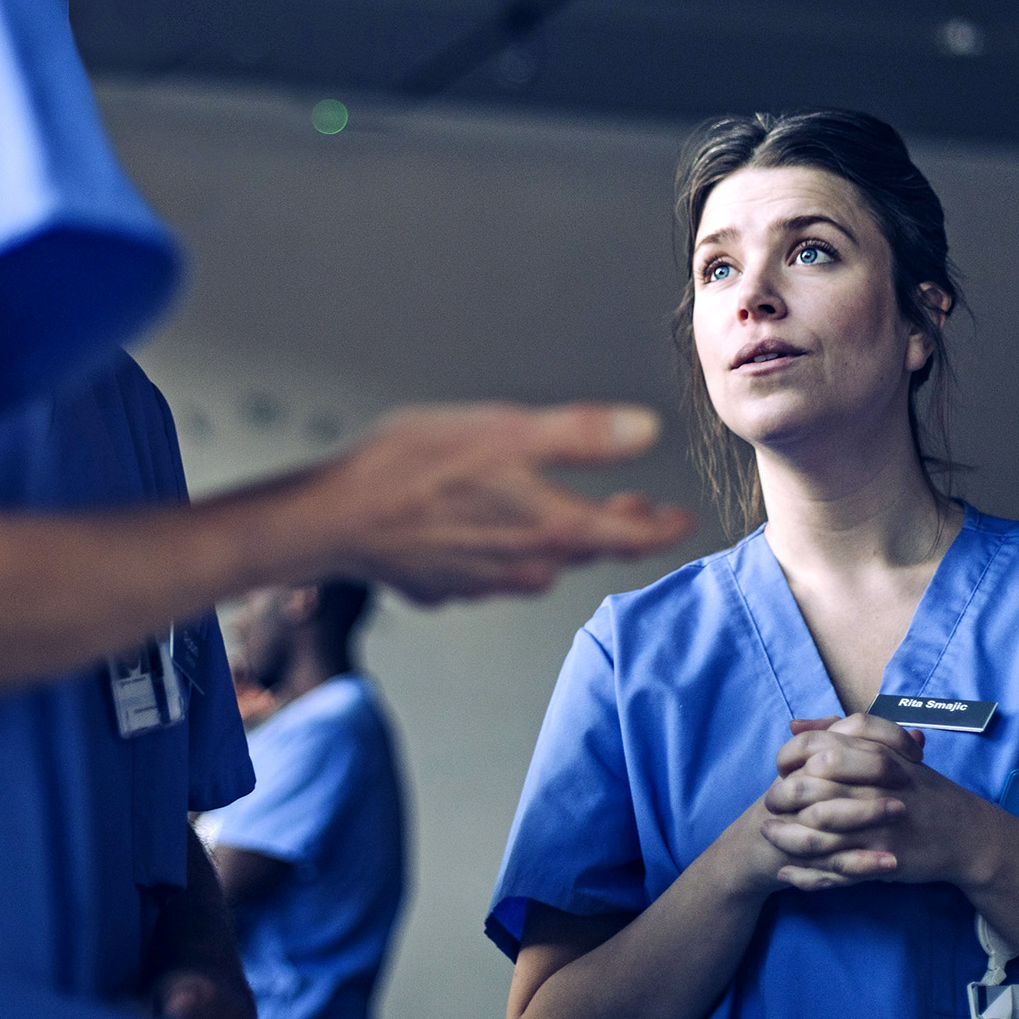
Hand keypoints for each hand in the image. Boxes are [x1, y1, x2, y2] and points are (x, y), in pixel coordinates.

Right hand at [309, 403, 694, 602]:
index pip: (631, 536)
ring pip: (542, 561)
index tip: (683, 519)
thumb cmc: (413, 468)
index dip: (663, 525)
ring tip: (560, 506)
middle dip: (617, 527)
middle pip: (588, 549)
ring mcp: (487, 584)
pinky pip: (494, 568)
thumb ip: (583, 434)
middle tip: (635, 508)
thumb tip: (645, 430)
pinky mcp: (450, 588)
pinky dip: (503, 544)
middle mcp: (527, 567)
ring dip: (560, 536)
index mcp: (552, 528)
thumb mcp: (507, 431)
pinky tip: (486, 519)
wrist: (334, 518)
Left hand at [761, 713, 1001, 891]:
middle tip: (769, 802)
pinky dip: (807, 871)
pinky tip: (786, 869)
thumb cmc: (921, 789)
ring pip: (819, 828)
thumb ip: (843, 733)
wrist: (967, 834)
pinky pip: (835, 864)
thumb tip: (794, 725)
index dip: (791, 755)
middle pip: (813, 783)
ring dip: (787, 833)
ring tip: (768, 833)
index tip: (780, 766)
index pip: (819, 745)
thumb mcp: (890, 751)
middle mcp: (877, 783)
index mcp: (878, 752)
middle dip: (783, 795)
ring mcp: (879, 821)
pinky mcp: (883, 855)